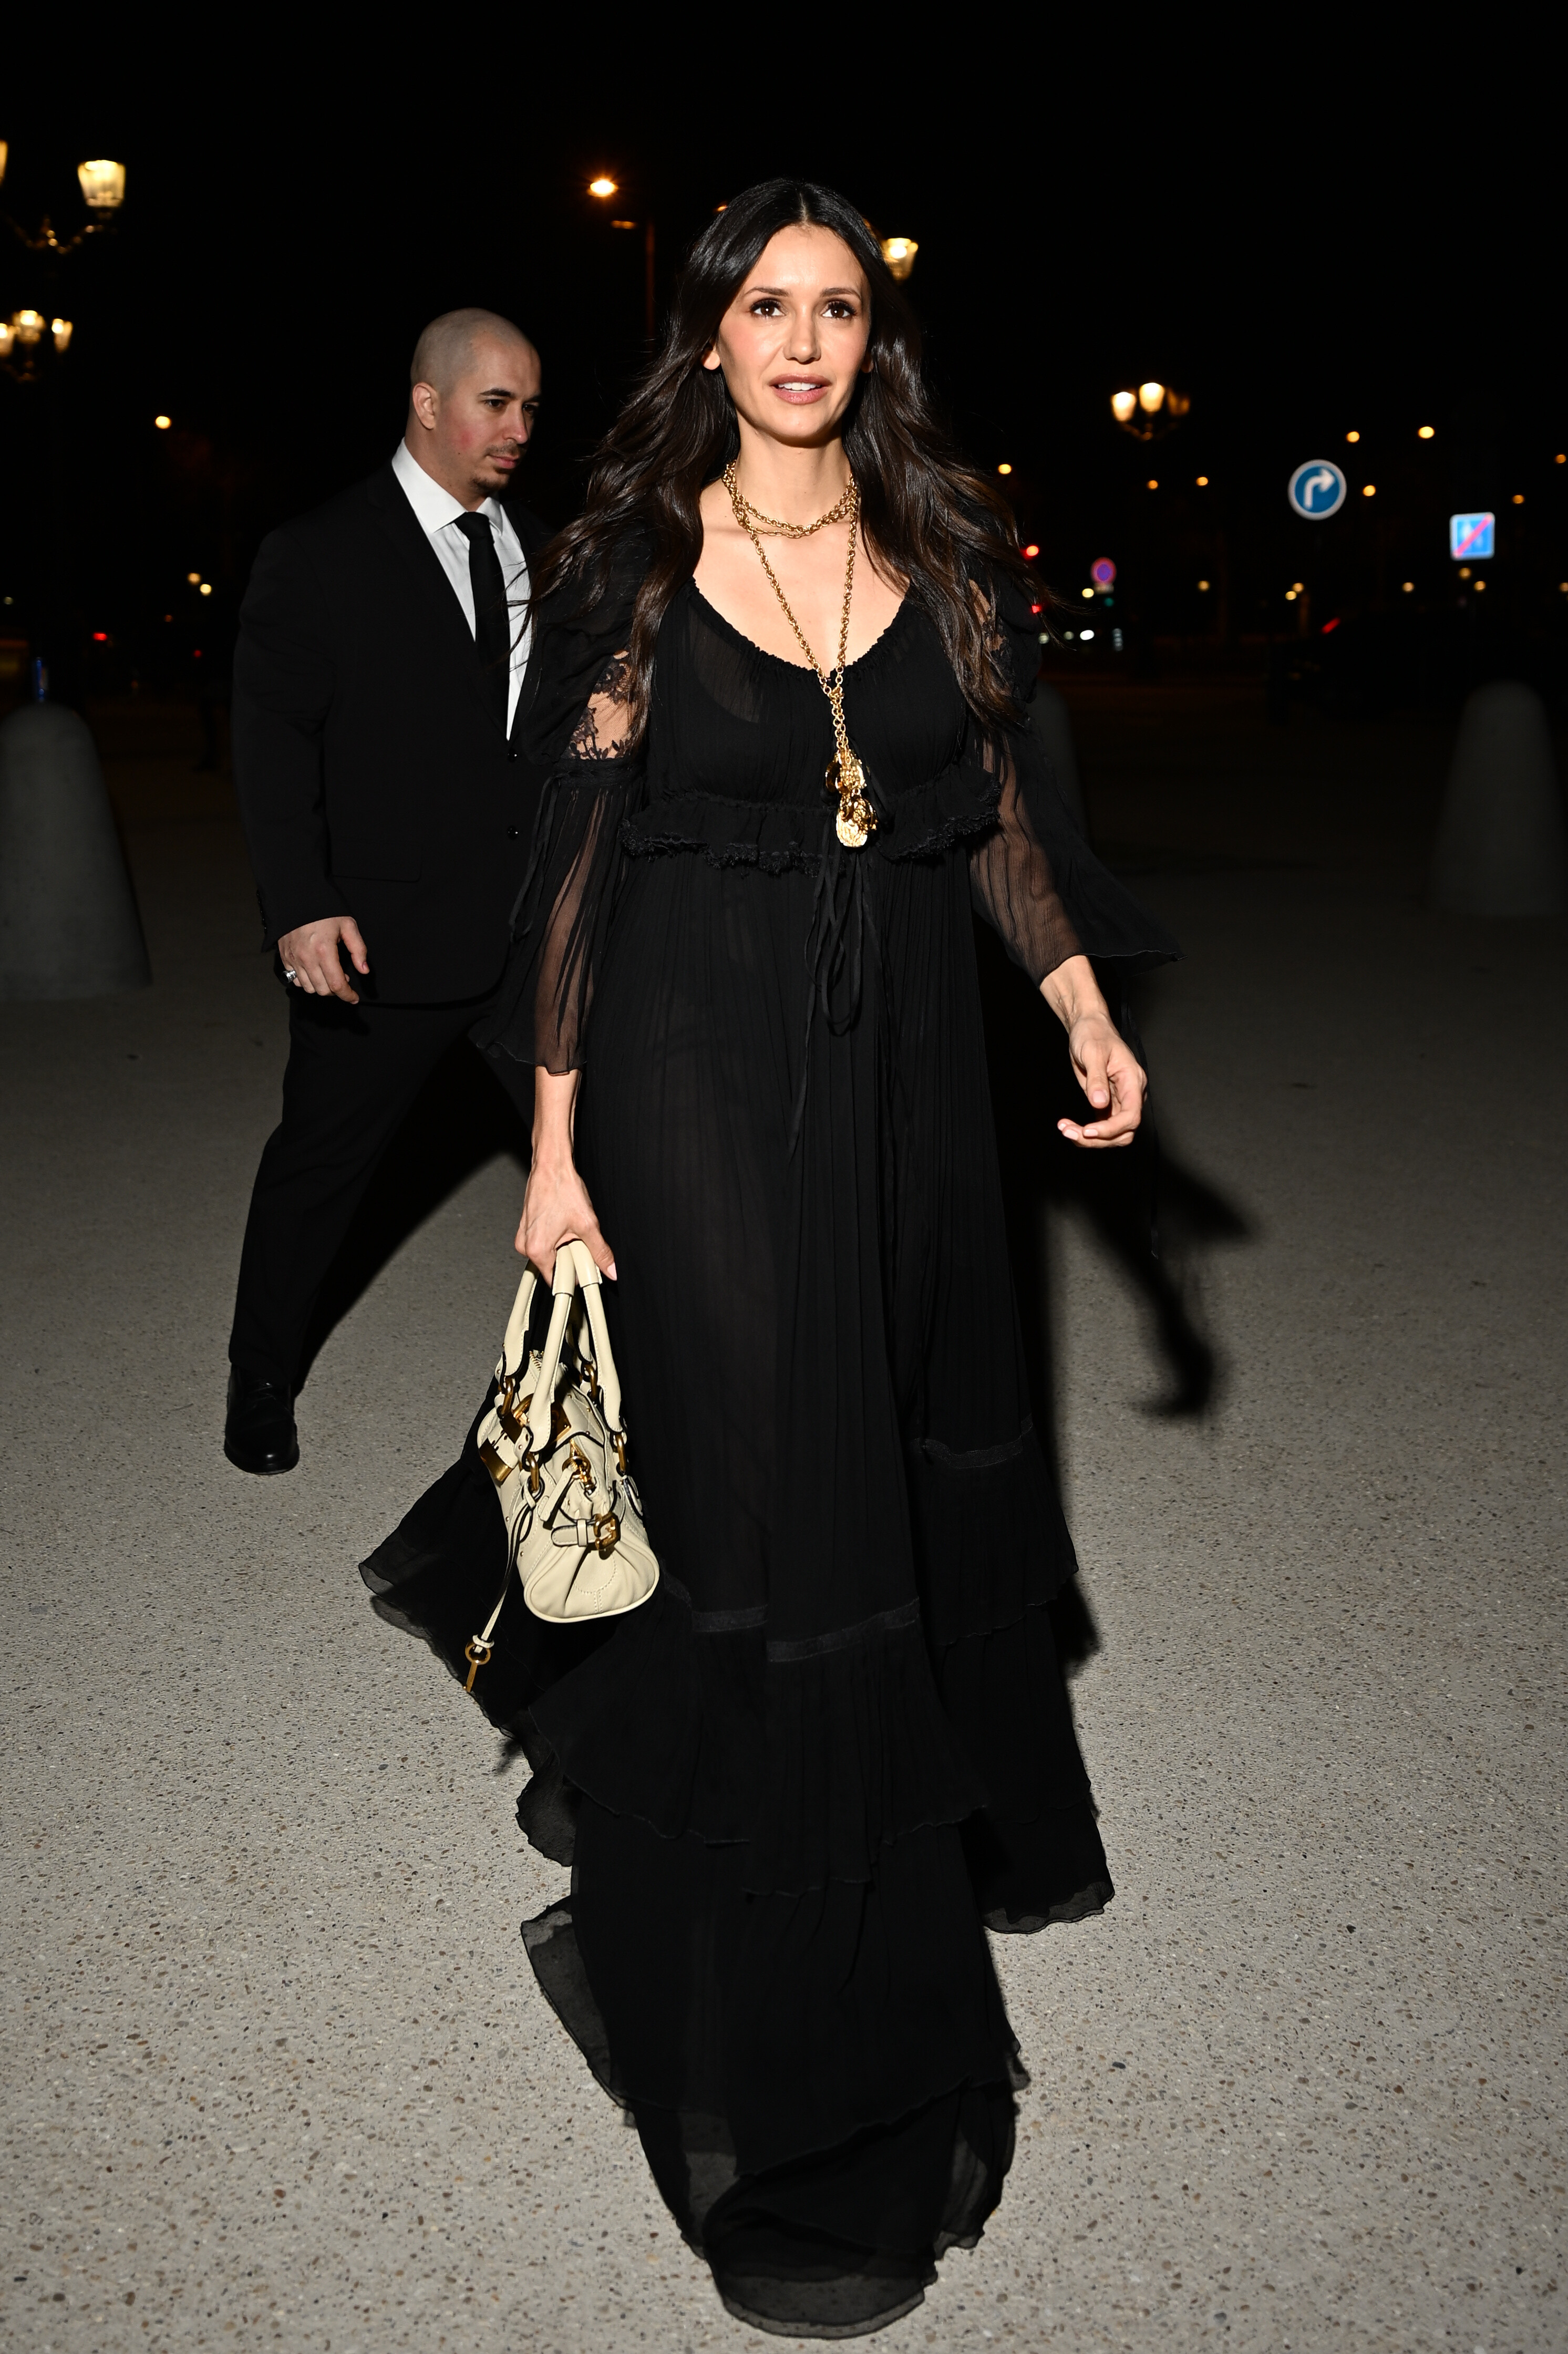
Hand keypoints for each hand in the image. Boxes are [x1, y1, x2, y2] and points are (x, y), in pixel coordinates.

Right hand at [277, 915, 369, 1003]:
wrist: (296, 898)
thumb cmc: (323, 910)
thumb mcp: (347, 925)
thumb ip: (358, 949)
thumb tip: (364, 970)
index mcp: (324, 950)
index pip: (336, 984)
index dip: (347, 995)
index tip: (354, 998)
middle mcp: (306, 958)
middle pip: (322, 990)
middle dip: (336, 990)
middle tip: (343, 979)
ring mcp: (293, 959)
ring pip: (309, 988)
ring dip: (322, 987)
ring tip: (329, 974)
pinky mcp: (285, 957)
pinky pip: (296, 980)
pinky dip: (307, 981)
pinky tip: (315, 971)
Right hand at [516, 1147, 616, 1280]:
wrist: (551, 1165)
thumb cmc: (561, 1188)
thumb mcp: (587, 1224)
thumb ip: (600, 1251)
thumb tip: (611, 1268)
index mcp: (537, 1249)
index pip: (557, 1279)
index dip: (575, 1274)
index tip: (586, 1268)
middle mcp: (525, 1245)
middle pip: (554, 1265)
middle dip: (571, 1257)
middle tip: (581, 1240)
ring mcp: (525, 1236)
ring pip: (551, 1252)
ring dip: (565, 1245)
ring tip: (572, 1227)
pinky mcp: (527, 1227)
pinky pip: (545, 1241)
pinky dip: (558, 1237)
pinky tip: (564, 1223)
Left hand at [1057, 1012, 1145, 1147]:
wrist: (1088, 1028)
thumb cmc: (1093, 1034)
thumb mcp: (1093, 1052)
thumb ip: (1097, 1079)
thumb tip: (1099, 1103)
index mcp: (1132, 1082)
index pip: (1131, 1116)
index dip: (1111, 1129)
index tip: (1087, 1130)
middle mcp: (1130, 1095)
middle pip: (1123, 1132)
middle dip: (1098, 1139)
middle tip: (1070, 1132)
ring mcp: (1119, 1101)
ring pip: (1113, 1135)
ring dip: (1089, 1139)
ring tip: (1065, 1129)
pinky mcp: (1106, 1104)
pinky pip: (1101, 1127)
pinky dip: (1085, 1132)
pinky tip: (1067, 1126)